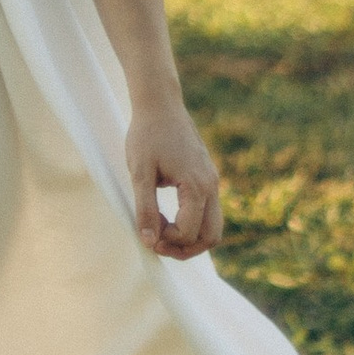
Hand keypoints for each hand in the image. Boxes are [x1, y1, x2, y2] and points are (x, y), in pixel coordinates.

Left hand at [126, 100, 224, 259]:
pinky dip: (192, 223)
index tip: (147, 233)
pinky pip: (208, 211)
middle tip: (158, 244)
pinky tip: (168, 216)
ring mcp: (212, 181)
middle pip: (211, 237)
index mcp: (196, 186)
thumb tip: (149, 242)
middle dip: (186, 249)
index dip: (167, 241)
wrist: (160, 104)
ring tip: (162, 233)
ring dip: (190, 238)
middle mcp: (211, 186)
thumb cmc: (147, 135)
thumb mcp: (140, 173)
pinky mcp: (208, 177)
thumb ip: (145, 209)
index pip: (188, 232)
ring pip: (213, 226)